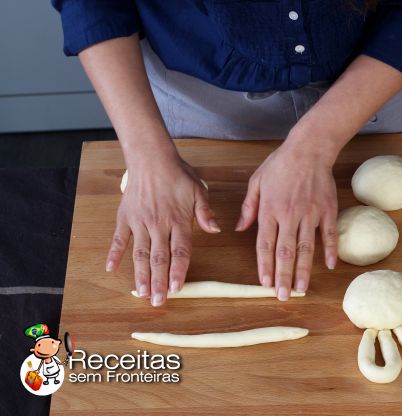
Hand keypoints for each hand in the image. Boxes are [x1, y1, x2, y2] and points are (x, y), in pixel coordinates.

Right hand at [105, 151, 219, 306]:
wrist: (151, 158)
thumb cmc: (177, 174)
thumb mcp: (198, 190)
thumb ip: (205, 213)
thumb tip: (216, 230)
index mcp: (178, 220)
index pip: (180, 251)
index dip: (178, 271)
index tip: (176, 289)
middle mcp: (158, 224)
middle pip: (159, 258)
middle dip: (158, 282)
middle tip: (158, 301)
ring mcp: (139, 222)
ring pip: (140, 253)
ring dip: (140, 274)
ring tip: (141, 293)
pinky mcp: (125, 217)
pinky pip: (118, 239)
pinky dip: (114, 254)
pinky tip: (111, 269)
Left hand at [235, 137, 338, 300]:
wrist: (309, 149)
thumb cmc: (280, 164)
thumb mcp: (256, 182)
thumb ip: (248, 207)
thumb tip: (238, 228)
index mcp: (270, 210)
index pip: (265, 244)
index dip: (264, 266)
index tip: (264, 283)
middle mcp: (289, 215)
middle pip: (285, 252)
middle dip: (283, 276)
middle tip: (283, 296)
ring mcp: (310, 214)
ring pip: (306, 247)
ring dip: (304, 270)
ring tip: (302, 289)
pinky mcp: (327, 210)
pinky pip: (329, 234)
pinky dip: (330, 250)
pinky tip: (329, 265)